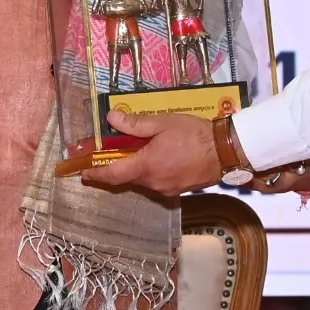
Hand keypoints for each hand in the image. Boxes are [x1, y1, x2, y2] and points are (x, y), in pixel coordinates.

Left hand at [82, 111, 219, 197]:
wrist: (225, 151)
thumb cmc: (194, 134)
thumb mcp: (162, 123)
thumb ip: (135, 124)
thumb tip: (111, 118)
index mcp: (146, 166)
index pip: (112, 174)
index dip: (95, 173)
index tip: (83, 172)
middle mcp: (153, 182)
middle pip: (127, 177)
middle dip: (118, 165)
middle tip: (113, 151)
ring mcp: (166, 189)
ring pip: (143, 180)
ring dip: (137, 167)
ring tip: (143, 149)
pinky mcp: (178, 190)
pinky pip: (157, 181)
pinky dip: (152, 171)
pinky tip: (160, 157)